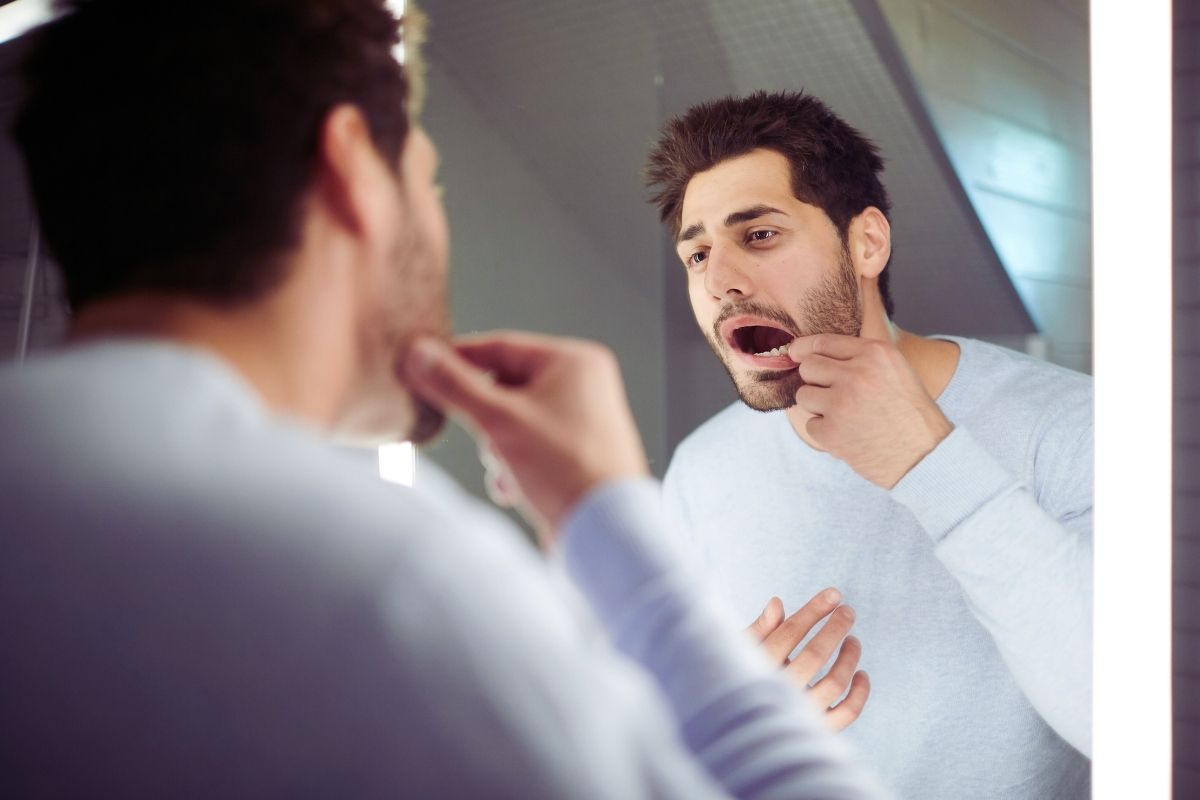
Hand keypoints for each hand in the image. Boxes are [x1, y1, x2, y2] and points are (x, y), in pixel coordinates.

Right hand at [403, 331, 648, 544]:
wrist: (603, 531)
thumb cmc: (565, 469)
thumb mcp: (498, 420)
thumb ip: (455, 385)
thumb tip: (419, 354)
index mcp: (574, 362)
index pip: (500, 347)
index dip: (458, 360)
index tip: (423, 370)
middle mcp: (584, 385)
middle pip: (505, 388)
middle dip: (485, 422)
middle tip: (485, 440)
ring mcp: (582, 421)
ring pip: (513, 422)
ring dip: (497, 450)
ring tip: (509, 471)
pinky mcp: (577, 454)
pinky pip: (530, 448)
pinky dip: (514, 467)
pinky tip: (514, 488)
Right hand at [747, 590, 869, 731]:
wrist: (737, 730)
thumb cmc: (738, 681)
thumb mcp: (740, 654)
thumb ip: (759, 630)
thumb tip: (777, 603)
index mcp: (758, 668)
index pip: (791, 632)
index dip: (814, 610)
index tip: (834, 594)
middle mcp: (780, 692)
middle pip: (816, 654)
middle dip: (836, 627)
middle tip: (848, 611)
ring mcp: (800, 713)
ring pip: (835, 683)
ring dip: (850, 657)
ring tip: (853, 641)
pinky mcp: (817, 731)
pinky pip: (847, 713)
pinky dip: (860, 693)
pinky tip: (862, 674)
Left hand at [787, 334, 953, 488]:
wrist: (925, 455)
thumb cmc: (910, 413)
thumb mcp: (896, 370)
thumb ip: (861, 358)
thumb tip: (812, 352)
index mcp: (875, 353)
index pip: (823, 342)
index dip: (804, 348)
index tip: (795, 353)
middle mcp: (857, 374)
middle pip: (808, 367)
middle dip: (815, 379)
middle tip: (833, 393)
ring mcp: (841, 403)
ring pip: (804, 395)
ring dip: (818, 406)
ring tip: (845, 416)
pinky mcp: (831, 432)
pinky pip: (811, 425)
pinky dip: (825, 432)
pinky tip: (849, 434)